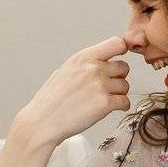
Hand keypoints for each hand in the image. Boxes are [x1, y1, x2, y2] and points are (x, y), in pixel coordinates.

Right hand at [13, 36, 131, 147]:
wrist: (42, 122)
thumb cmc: (49, 101)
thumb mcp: (64, 71)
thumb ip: (85, 64)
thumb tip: (102, 61)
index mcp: (82, 58)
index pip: (116, 43)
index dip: (121, 51)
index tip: (118, 59)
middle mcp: (93, 68)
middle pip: (124, 67)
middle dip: (118, 77)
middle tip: (107, 87)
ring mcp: (100, 85)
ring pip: (125, 86)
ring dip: (118, 94)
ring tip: (102, 100)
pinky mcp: (105, 103)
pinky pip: (125, 102)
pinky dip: (120, 107)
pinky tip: (107, 109)